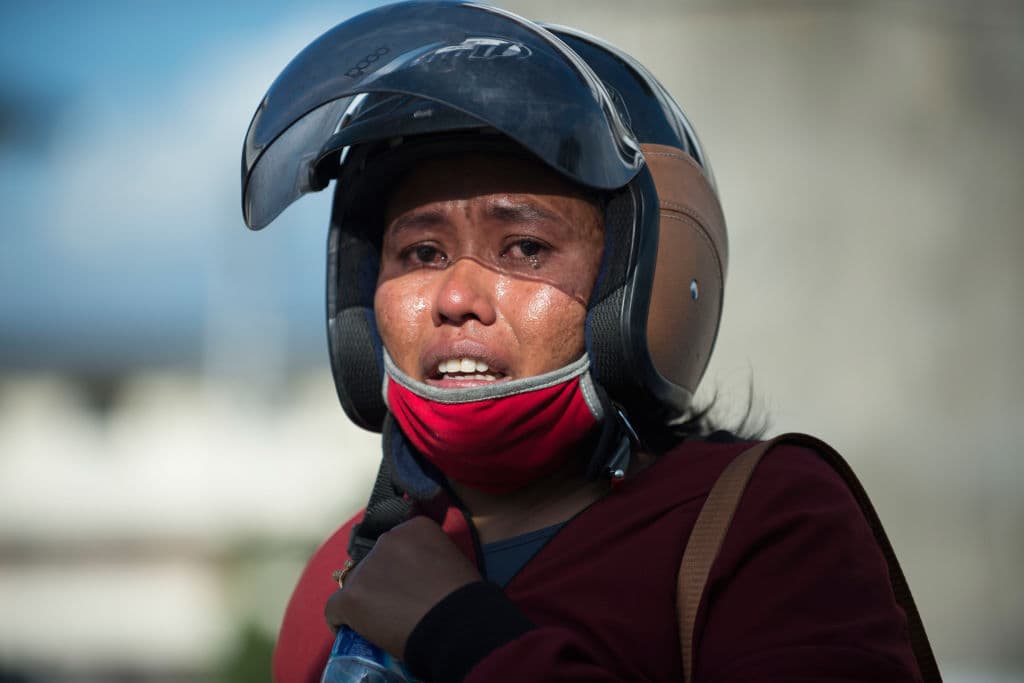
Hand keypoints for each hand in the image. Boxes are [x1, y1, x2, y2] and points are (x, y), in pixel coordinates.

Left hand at [325, 515, 481, 658]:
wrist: (460, 625)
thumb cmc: (467, 599)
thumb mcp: (453, 561)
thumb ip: (431, 556)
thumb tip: (419, 575)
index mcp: (415, 527)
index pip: (396, 545)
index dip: (400, 567)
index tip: (408, 584)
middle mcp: (388, 539)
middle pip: (373, 562)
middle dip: (381, 581)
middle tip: (397, 605)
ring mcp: (368, 568)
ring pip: (356, 585)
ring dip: (366, 600)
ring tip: (381, 622)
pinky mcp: (352, 596)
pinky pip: (335, 608)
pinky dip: (341, 620)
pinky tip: (349, 630)